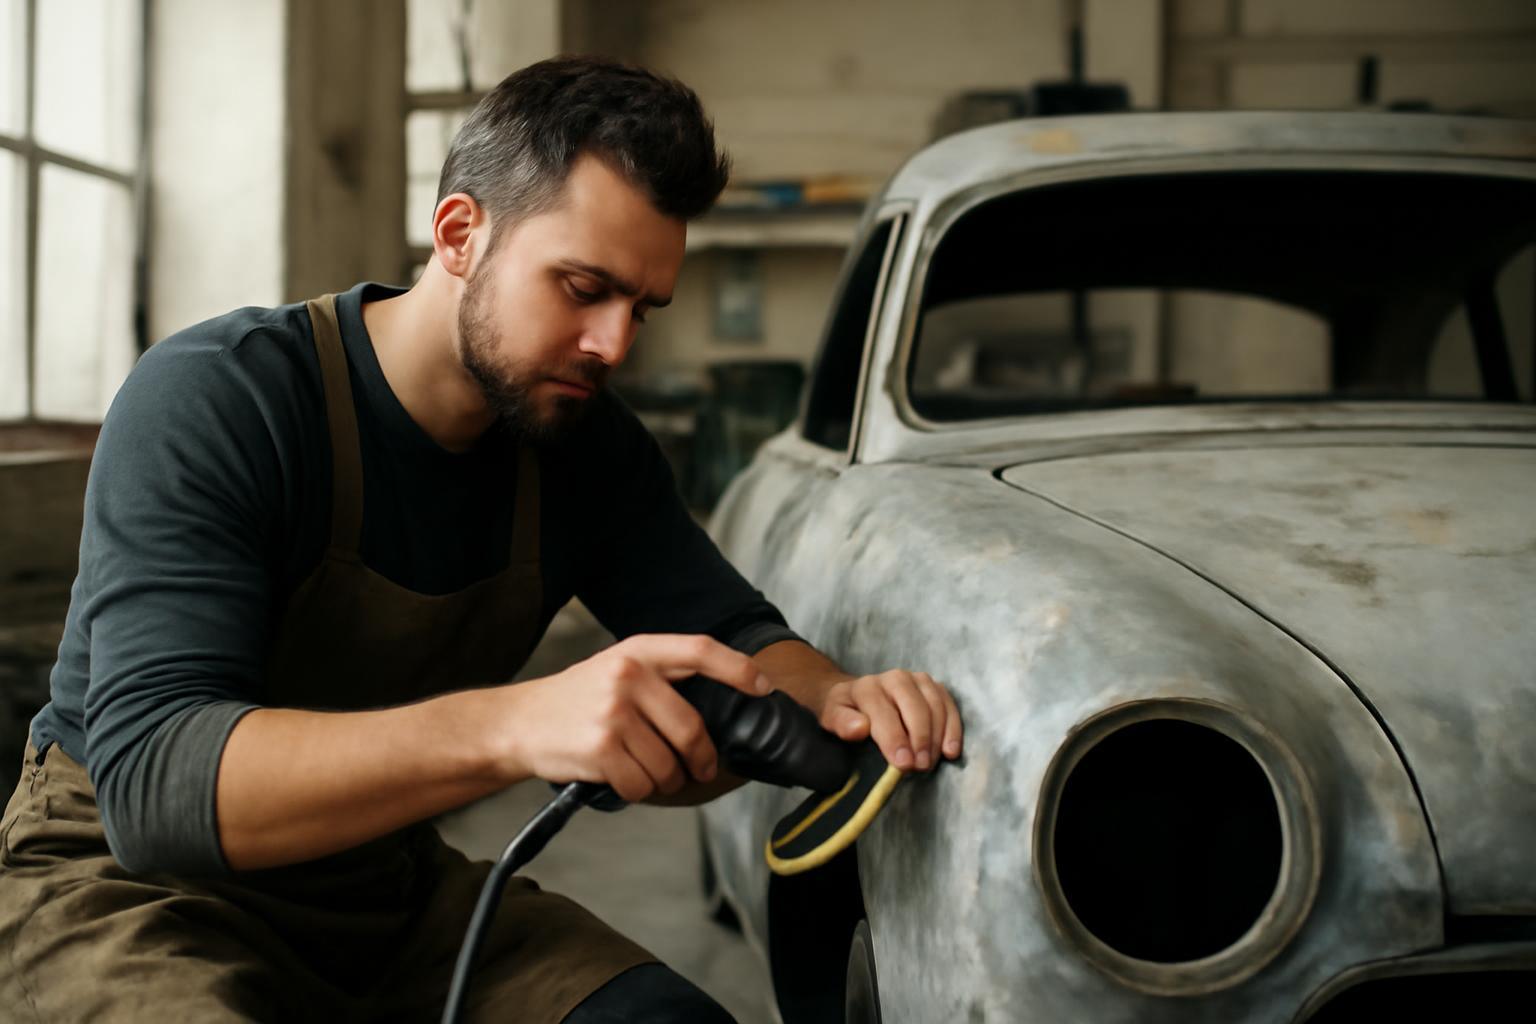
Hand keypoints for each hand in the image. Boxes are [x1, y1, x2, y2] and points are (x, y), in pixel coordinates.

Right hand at [498, 634, 770, 801]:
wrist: (518, 723)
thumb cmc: (576, 702)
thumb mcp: (615, 670)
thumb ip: (660, 681)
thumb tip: (722, 707)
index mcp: (638, 651)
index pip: (700, 650)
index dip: (737, 669)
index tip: (762, 688)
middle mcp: (628, 675)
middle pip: (692, 728)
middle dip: (702, 759)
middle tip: (699, 770)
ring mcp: (614, 711)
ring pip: (668, 764)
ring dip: (666, 781)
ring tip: (647, 773)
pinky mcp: (601, 747)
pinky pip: (642, 784)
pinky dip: (638, 791)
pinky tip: (621, 780)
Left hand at [817, 670, 962, 772]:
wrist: (858, 695)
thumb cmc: (848, 712)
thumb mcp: (833, 717)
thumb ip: (842, 723)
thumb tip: (859, 728)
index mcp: (868, 687)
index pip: (885, 714)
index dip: (895, 740)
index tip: (903, 764)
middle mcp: (895, 678)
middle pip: (915, 708)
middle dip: (920, 740)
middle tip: (921, 767)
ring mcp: (918, 680)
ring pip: (935, 706)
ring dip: (936, 737)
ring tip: (931, 762)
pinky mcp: (934, 687)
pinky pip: (949, 705)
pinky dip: (953, 728)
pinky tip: (950, 750)